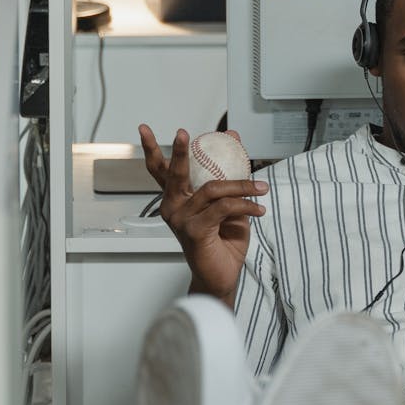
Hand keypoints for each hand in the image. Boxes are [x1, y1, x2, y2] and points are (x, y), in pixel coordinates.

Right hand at [140, 124, 268, 307]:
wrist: (222, 275)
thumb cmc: (223, 241)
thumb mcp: (230, 202)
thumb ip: (230, 172)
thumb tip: (233, 138)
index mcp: (178, 199)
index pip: (161, 171)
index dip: (152, 149)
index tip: (144, 129)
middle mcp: (174, 207)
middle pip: (174, 174)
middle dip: (179, 152)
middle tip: (182, 133)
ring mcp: (181, 219)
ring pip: (212, 189)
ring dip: (241, 185)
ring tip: (260, 187)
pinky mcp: (193, 231)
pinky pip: (223, 208)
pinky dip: (245, 205)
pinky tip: (258, 209)